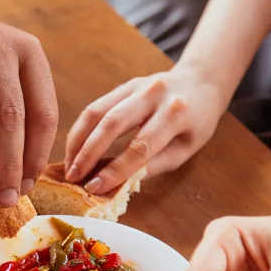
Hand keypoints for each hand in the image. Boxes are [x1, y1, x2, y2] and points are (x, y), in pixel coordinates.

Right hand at [64, 67, 225, 194]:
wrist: (200, 82)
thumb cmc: (197, 122)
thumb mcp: (185, 148)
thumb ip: (154, 164)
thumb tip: (119, 184)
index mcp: (176, 113)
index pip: (140, 146)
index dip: (115, 169)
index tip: (95, 188)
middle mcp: (154, 94)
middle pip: (112, 124)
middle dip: (88, 154)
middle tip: (73, 177)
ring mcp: (135, 86)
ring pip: (97, 112)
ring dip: (78, 141)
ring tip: (69, 165)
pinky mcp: (123, 86)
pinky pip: (96, 107)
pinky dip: (81, 130)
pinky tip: (74, 148)